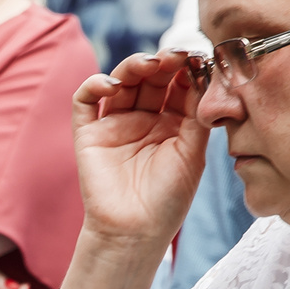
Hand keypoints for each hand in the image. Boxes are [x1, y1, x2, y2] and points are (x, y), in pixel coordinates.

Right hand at [71, 56, 209, 258]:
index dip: (185, 69)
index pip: (177, 85)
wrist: (135, 232)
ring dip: (133, 67)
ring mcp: (115, 124)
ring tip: (149, 64)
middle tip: (174, 55)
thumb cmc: (168, 200)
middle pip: (150, 79)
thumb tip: (204, 73)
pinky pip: (85, 101)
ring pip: (120, 82)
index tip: (197, 58)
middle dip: (162, 63)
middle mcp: (143, 120)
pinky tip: (112, 84)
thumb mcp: (192, 153)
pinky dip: (94, 85)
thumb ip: (196, 114)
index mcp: (171, 125)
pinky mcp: (89, 133)